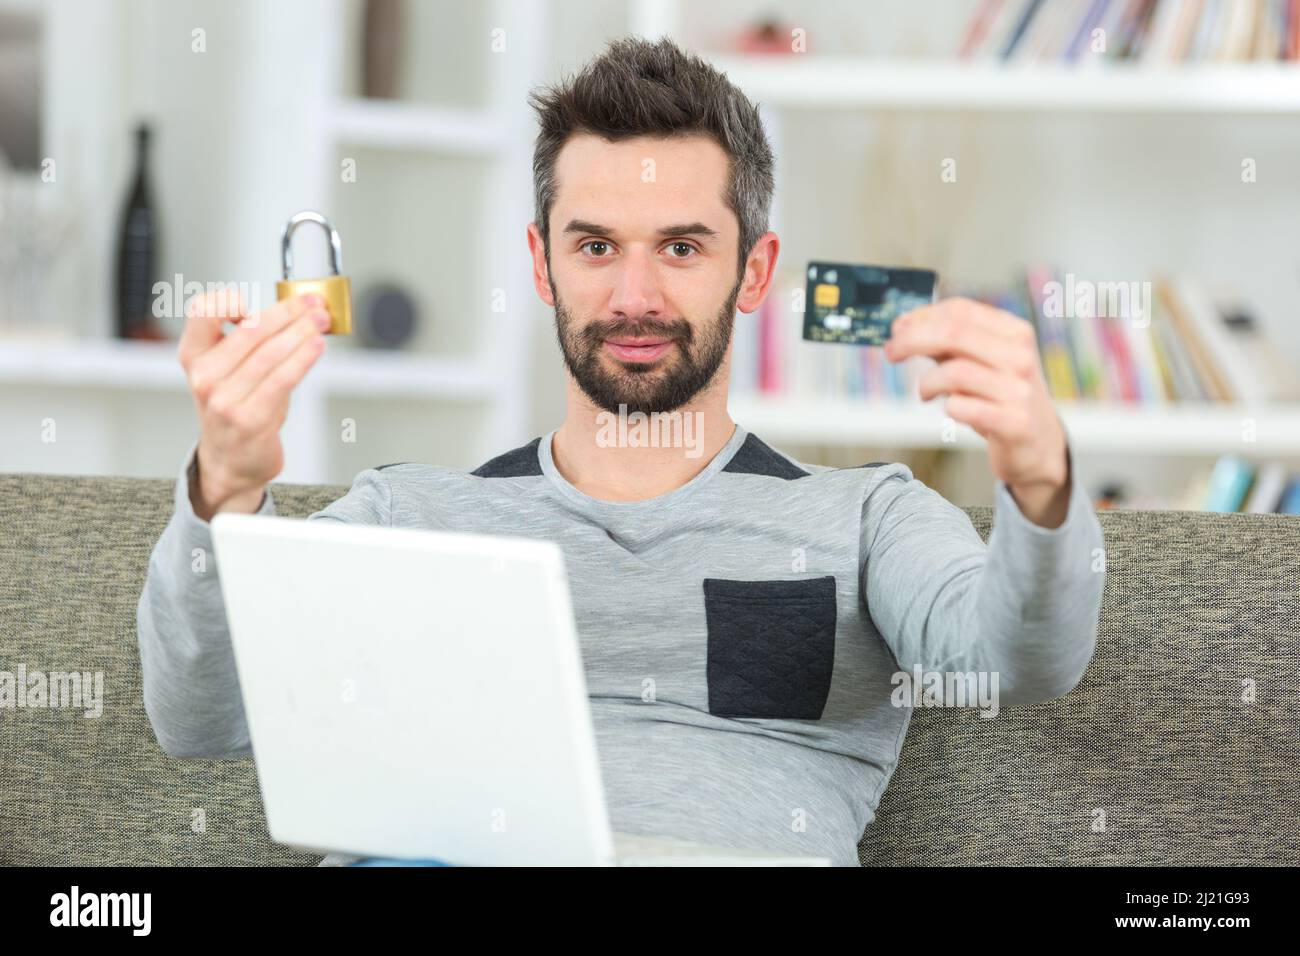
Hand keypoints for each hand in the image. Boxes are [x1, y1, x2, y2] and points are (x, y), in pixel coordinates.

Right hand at [178, 290, 330, 519]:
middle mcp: (204, 377)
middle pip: (251, 330)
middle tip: (313, 304)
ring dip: (302, 331)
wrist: (231, 462)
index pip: (201, 311)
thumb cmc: (237, 409)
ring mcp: (224, 400)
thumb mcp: (230, 371)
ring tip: (321, 321)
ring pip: (271, 352)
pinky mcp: (250, 418)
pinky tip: (317, 346)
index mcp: (194, 357)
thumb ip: (250, 342)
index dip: (227, 300)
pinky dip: (303, 357)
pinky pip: (282, 379)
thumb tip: (295, 312)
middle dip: (288, 312)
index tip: (253, 302)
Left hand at [883, 297, 1070, 527]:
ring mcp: (1019, 390)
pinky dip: (948, 408)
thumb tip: (904, 327)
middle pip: (953, 333)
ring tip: (926, 393)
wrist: (1039, 446)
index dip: (921, 317)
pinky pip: (963, 408)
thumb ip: (948, 345)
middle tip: (891, 352)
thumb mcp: (981, 363)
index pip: (960, 311)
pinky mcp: (1015, 423)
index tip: (898, 328)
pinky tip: (952, 411)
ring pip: (955, 372)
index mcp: (1014, 333)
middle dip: (912, 340)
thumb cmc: (1001, 399)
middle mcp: (1020, 357)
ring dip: (928, 382)